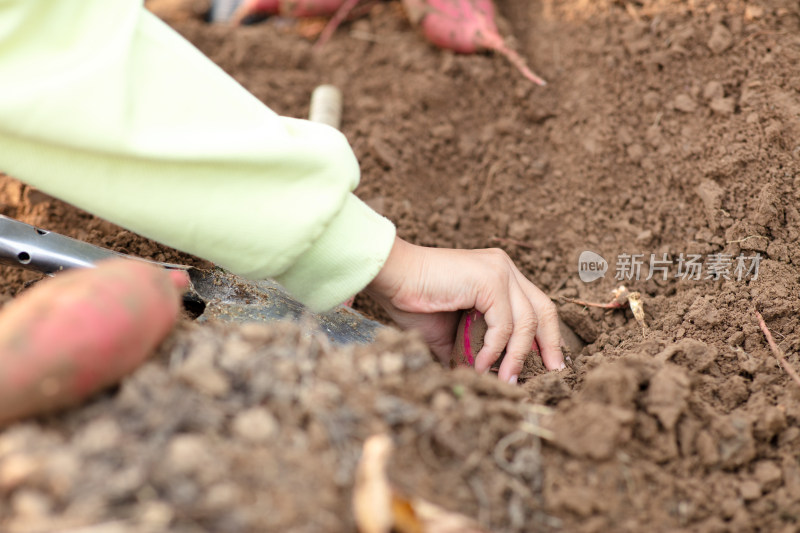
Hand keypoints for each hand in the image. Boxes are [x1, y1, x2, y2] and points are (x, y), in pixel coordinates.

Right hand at [364, 237, 563, 383]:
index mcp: (500, 275)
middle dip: (550, 345)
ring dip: (517, 357)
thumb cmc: (414, 301)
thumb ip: (473, 350)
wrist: (392, 277)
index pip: (536, 306)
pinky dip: (495, 350)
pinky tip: (481, 366)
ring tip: (506, 381)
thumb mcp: (451, 334)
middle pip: (543, 310)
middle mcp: (505, 268)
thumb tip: (486, 380)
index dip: (546, 336)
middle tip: (553, 374)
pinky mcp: (490, 279)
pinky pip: (504, 325)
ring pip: (526, 322)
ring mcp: (500, 271)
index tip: (549, 364)